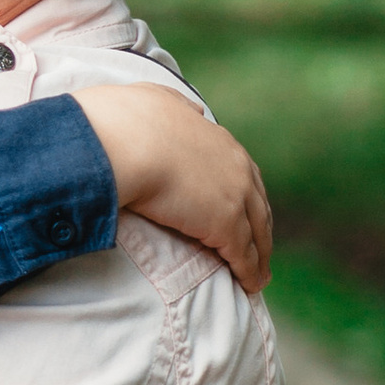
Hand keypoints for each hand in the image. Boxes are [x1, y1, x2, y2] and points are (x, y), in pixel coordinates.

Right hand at [77, 85, 272, 293]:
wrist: (123, 141)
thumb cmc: (126, 121)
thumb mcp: (157, 100)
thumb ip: (178, 106)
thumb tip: (192, 112)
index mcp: (219, 140)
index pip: (242, 174)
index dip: (246, 195)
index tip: (245, 210)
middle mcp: (236, 167)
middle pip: (258, 205)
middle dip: (261, 227)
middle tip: (261, 248)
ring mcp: (234, 196)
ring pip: (256, 233)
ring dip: (260, 255)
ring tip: (259, 274)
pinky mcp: (226, 224)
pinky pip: (243, 255)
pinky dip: (250, 271)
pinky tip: (251, 284)